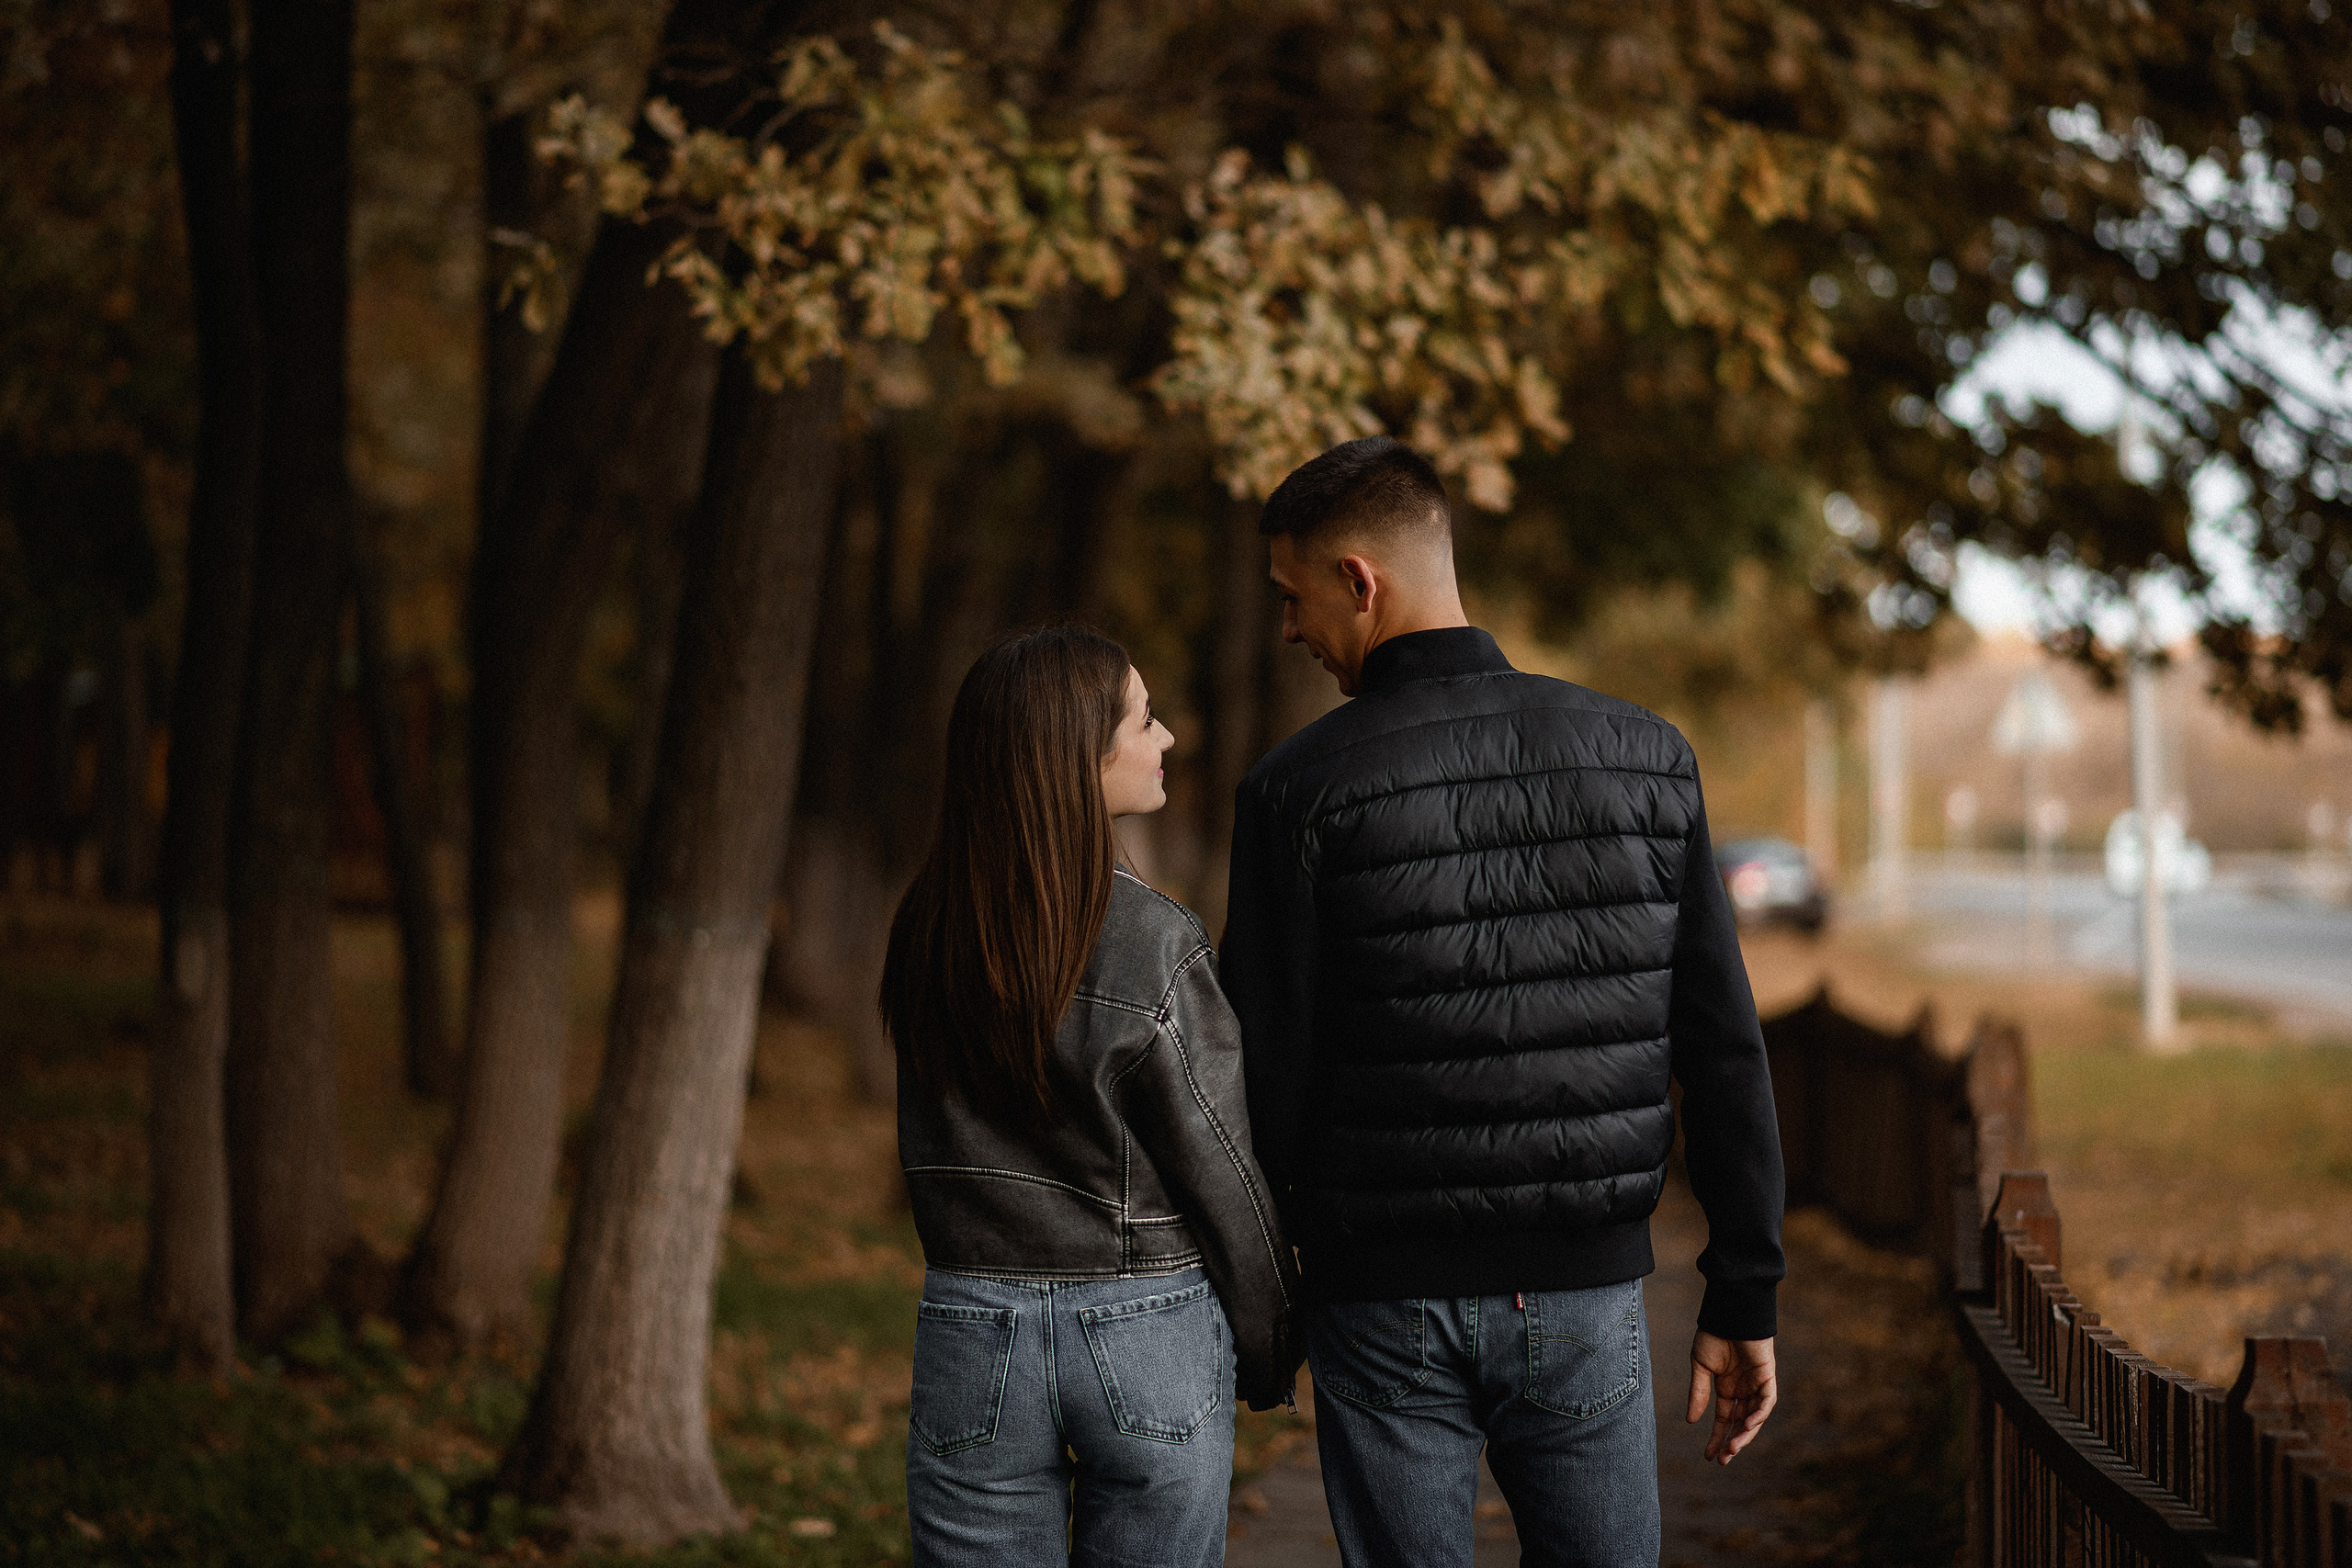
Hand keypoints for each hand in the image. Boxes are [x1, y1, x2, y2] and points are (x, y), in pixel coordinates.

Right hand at [1685, 1331, 1775, 1464]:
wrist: (1729, 1312)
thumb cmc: (1713, 1334)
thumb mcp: (1701, 1366)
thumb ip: (1698, 1393)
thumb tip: (1692, 1421)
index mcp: (1727, 1389)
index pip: (1724, 1420)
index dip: (1717, 1438)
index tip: (1708, 1456)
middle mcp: (1743, 1390)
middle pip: (1740, 1423)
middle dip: (1732, 1443)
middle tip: (1722, 1461)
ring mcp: (1756, 1385)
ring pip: (1754, 1417)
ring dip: (1744, 1434)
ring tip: (1732, 1449)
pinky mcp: (1768, 1377)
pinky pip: (1766, 1402)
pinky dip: (1758, 1415)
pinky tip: (1747, 1426)